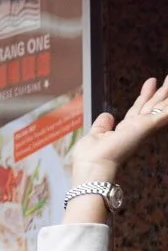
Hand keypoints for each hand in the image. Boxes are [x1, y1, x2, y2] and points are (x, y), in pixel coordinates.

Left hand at [68, 75, 166, 203]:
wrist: (94, 167)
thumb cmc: (91, 158)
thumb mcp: (95, 135)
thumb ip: (102, 125)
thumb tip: (107, 115)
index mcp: (125, 129)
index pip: (138, 108)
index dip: (144, 95)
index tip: (150, 82)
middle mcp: (136, 127)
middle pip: (151, 104)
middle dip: (160, 91)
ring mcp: (143, 127)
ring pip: (159, 106)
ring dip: (166, 93)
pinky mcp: (147, 126)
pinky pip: (164, 112)